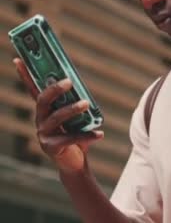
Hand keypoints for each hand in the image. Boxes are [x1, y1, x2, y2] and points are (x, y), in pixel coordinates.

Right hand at [14, 58, 103, 173]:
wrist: (75, 163)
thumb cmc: (76, 137)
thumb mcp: (76, 119)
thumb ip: (75, 104)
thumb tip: (81, 87)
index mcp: (45, 112)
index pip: (33, 90)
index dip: (24, 75)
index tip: (18, 59)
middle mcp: (40, 121)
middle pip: (43, 101)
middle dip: (55, 89)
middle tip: (70, 82)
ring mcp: (44, 135)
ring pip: (57, 118)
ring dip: (72, 109)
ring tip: (86, 103)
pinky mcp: (52, 148)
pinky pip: (70, 138)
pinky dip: (87, 135)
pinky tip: (99, 133)